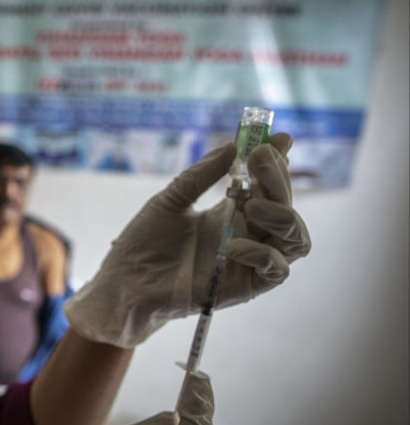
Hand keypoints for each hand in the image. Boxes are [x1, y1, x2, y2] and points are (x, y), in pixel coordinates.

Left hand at [65, 133, 310, 347]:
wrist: (126, 282)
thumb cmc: (144, 243)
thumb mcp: (171, 200)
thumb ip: (200, 175)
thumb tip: (231, 145)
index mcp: (233, 211)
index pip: (267, 184)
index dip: (277, 162)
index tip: (279, 138)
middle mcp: (249, 233)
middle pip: (286, 205)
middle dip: (278, 179)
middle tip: (260, 157)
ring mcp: (251, 260)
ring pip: (296, 238)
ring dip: (283, 216)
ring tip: (251, 206)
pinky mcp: (247, 286)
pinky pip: (277, 270)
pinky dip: (264, 254)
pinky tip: (234, 245)